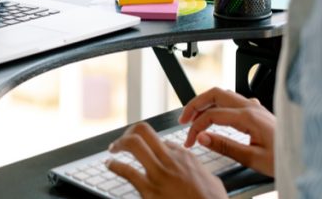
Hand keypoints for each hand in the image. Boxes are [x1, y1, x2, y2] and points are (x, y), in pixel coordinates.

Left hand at [106, 122, 226, 198]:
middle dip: (130, 132)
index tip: (144, 151)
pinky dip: (115, 165)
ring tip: (113, 149)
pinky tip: (110, 165)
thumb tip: (191, 165)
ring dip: (119, 144)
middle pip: (144, 131)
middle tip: (122, 141)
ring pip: (134, 144)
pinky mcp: (150, 190)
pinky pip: (127, 171)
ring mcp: (160, 174)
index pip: (161, 140)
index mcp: (185, 156)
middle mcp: (171, 160)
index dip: (150, 145)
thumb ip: (198, 169)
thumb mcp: (211, 180)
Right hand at [179, 87, 275, 176]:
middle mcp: (251, 107)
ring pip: (224, 94)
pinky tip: (216, 116)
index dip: (196, 127)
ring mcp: (255, 107)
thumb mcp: (253, 158)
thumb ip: (225, 146)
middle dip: (195, 105)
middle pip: (215, 94)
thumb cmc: (284, 158)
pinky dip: (218, 105)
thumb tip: (202, 137)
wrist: (305, 157)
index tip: (190, 141)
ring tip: (195, 117)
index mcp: (249, 117)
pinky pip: (233, 100)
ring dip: (206, 103)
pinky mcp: (258, 112)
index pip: (212, 114)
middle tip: (183, 120)